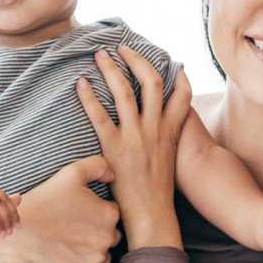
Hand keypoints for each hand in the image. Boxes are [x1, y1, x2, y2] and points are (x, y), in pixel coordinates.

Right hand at [4, 156, 121, 262]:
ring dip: (94, 248)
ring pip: (104, 253)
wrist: (21, 232)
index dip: (97, 209)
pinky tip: (71, 254)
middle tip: (75, 225)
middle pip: (111, 233)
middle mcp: (108, 238)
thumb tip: (114, 176)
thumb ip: (98, 166)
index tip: (80, 210)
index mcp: (110, 214)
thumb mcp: (72, 173)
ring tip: (73, 240)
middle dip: (98, 229)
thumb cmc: (46, 200)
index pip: (113, 211)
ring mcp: (96, 258)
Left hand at [76, 45, 191, 242]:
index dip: (179, 75)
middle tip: (122, 47)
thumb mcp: (169, 160)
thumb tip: (160, 131)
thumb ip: (166, 140)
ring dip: (111, 69)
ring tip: (100, 55)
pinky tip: (80, 84)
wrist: (153, 214)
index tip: (173, 62)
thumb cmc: (158, 192)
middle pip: (151, 82)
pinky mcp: (116, 148)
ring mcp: (136, 137)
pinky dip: (89, 98)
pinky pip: (100, 117)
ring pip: (125, 92)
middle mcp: (155, 129)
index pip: (182, 95)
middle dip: (137, 60)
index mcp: (171, 131)